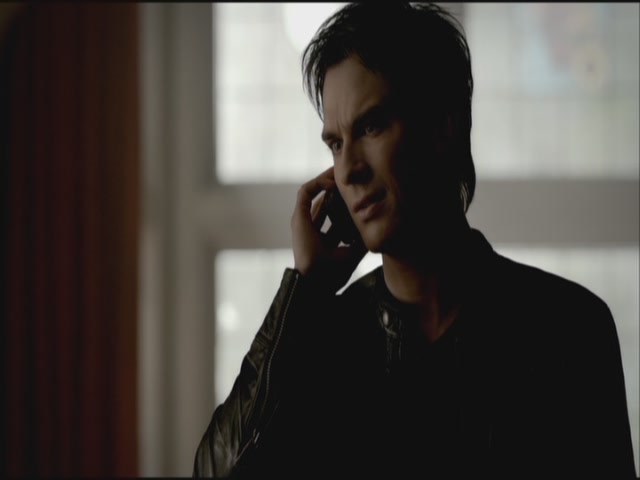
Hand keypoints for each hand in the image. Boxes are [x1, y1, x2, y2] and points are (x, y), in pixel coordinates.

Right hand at [291, 167, 366, 291]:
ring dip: (328, 180)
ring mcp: (302, 221)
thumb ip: (361, 240)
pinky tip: (333, 181)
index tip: (357, 191)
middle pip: (324, 200)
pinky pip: (306, 191)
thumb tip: (376, 229)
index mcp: (321, 236)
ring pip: (314, 192)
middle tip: (351, 177)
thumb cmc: (332, 273)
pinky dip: (318, 183)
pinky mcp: (298, 217)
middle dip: (337, 188)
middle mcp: (310, 227)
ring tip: (342, 172)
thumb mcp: (353, 252)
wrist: (316, 283)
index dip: (343, 200)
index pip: (332, 212)